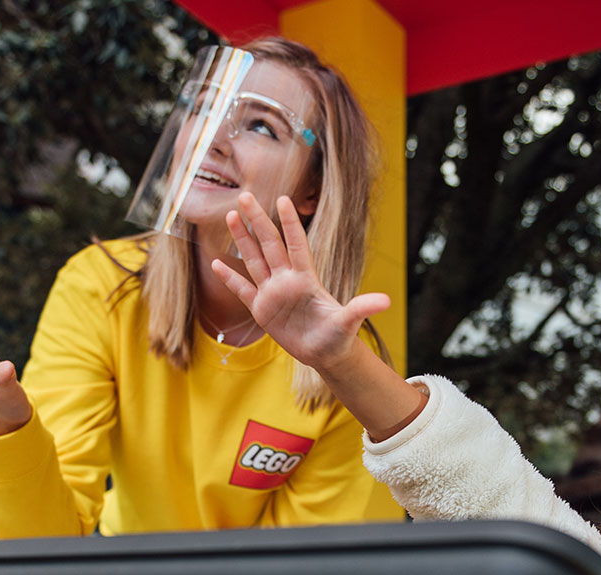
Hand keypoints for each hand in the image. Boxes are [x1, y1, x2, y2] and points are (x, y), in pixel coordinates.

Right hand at [210, 193, 390, 373]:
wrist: (326, 353)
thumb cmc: (339, 335)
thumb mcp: (349, 321)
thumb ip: (362, 308)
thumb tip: (386, 301)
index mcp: (307, 278)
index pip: (296, 244)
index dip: (291, 222)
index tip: (283, 199)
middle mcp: (287, 280)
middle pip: (269, 244)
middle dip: (258, 220)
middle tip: (245, 195)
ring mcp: (272, 293)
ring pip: (254, 260)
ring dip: (242, 239)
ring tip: (231, 216)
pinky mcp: (262, 310)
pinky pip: (242, 291)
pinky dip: (230, 278)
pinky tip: (215, 264)